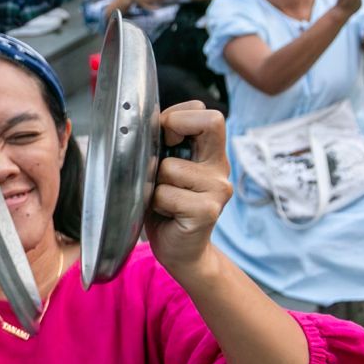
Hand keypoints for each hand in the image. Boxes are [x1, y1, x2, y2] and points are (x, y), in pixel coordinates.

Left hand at [146, 103, 233, 273]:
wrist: (181, 251)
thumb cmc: (166, 207)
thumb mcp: (165, 168)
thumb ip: (164, 144)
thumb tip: (143, 122)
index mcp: (210, 152)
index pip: (204, 112)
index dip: (177, 117)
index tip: (164, 138)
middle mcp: (220, 167)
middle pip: (211, 122)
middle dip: (173, 130)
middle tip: (161, 160)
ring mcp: (218, 188)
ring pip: (170, 166)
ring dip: (155, 183)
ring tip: (162, 198)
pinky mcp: (207, 210)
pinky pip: (165, 194)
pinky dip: (156, 203)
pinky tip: (166, 214)